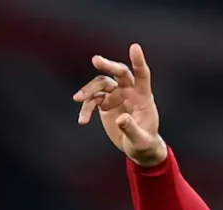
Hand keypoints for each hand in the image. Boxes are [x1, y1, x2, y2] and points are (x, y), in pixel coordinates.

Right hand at [74, 43, 166, 166]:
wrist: (137, 148)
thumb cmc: (144, 143)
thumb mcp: (140, 141)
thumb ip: (131, 129)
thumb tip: (120, 119)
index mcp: (143, 97)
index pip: (142, 75)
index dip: (138, 62)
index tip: (134, 47)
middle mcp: (129, 92)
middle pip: (119, 73)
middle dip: (108, 66)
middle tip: (95, 60)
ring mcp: (116, 96)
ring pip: (101, 84)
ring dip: (89, 90)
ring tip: (78, 98)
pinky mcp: (105, 104)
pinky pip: (92, 100)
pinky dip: (86, 108)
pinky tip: (83, 121)